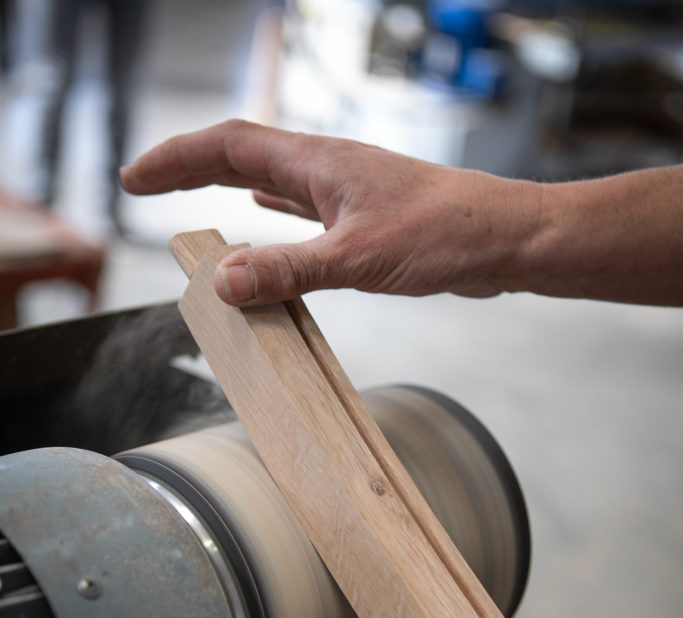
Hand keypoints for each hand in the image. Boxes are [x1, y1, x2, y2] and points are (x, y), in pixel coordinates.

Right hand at [120, 118, 538, 306]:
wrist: (505, 240)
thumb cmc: (445, 236)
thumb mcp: (358, 259)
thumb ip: (289, 270)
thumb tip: (221, 281)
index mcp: (318, 165)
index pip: (229, 148)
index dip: (177, 160)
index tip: (136, 179)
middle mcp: (327, 170)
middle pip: (241, 155)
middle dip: (189, 168)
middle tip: (146, 186)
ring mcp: (346, 193)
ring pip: (271, 180)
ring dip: (225, 186)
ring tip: (190, 196)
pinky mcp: (364, 219)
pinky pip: (302, 207)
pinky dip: (271, 211)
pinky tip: (264, 217)